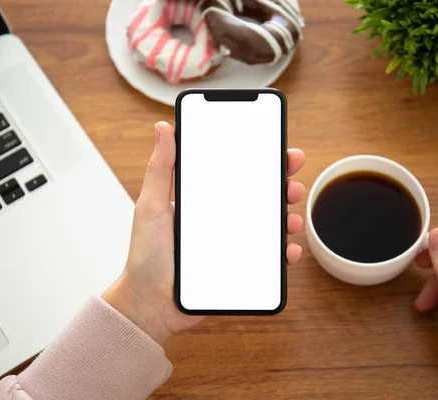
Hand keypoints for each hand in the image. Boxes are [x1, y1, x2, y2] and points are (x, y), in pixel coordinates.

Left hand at [103, 122, 305, 344]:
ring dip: (287, 218)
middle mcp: (221, 219)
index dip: (261, 160)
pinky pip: (268, 258)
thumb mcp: (150, 206)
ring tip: (291, 218)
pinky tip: (289, 249)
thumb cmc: (146, 256)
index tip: (279, 149)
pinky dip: (284, 252)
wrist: (149, 304)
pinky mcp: (239, 266)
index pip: (237, 173)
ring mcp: (232, 243)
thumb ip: (160, 169)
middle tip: (292, 183)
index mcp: (204, 200)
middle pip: (260, 197)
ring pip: (269, 225)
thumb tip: (163, 129)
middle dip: (282, 186)